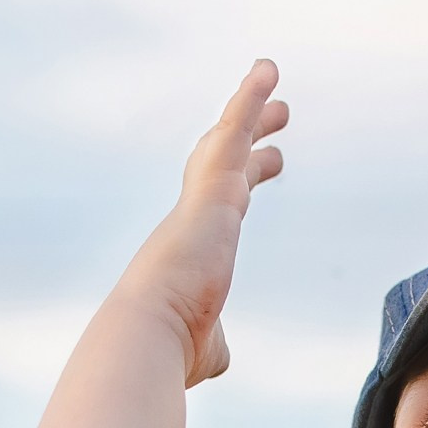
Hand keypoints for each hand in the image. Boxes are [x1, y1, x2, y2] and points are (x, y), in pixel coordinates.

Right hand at [118, 59, 289, 388]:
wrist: (149, 333)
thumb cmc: (169, 349)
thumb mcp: (204, 348)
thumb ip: (215, 343)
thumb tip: (218, 355)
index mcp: (195, 251)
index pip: (223, 207)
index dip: (244, 182)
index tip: (264, 165)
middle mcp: (195, 218)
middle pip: (225, 164)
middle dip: (251, 138)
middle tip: (278, 115)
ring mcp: (202, 200)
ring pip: (228, 139)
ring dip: (250, 106)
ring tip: (271, 75)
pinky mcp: (211, 188)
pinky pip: (234, 132)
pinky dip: (250, 99)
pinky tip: (268, 72)